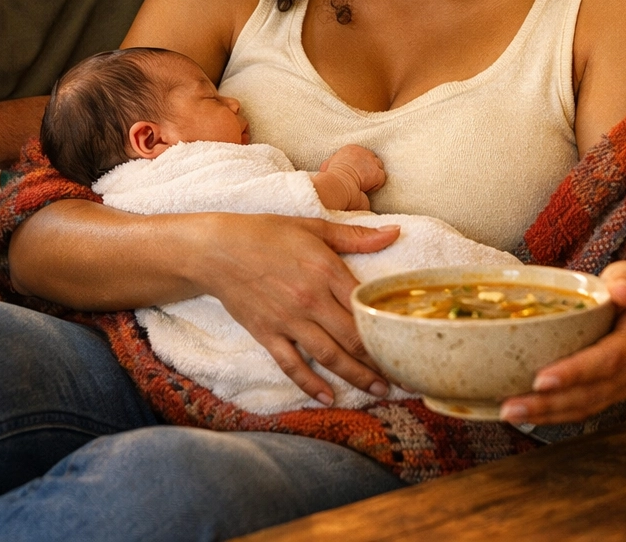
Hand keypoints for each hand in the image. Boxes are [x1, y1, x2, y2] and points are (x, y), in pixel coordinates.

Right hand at [201, 213, 398, 404]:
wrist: (218, 250)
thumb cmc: (267, 234)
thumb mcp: (314, 228)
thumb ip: (356, 236)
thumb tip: (394, 233)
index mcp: (327, 272)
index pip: (366, 307)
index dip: (388, 327)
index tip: (407, 341)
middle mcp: (311, 301)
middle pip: (353, 339)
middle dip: (381, 361)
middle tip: (402, 375)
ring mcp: (288, 321)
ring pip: (329, 357)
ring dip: (356, 377)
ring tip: (380, 391)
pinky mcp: (267, 335)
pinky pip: (292, 366)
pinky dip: (311, 384)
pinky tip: (328, 397)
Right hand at [320, 145, 385, 193]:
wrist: (337, 185)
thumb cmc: (330, 178)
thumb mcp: (327, 166)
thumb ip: (331, 163)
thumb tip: (326, 168)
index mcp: (351, 149)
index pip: (361, 155)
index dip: (360, 166)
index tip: (355, 174)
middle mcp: (363, 152)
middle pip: (372, 160)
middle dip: (368, 170)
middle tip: (360, 180)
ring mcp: (371, 162)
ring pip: (378, 169)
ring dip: (372, 177)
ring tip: (362, 185)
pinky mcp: (377, 173)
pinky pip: (380, 180)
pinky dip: (374, 186)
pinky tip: (364, 189)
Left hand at [498, 262, 625, 424]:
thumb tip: (620, 291)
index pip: (609, 357)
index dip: (575, 371)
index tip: (541, 380)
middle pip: (593, 391)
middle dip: (551, 401)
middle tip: (511, 406)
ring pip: (586, 405)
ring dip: (547, 413)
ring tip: (511, 412)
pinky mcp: (615, 394)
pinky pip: (584, 409)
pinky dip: (554, 415)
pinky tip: (527, 414)